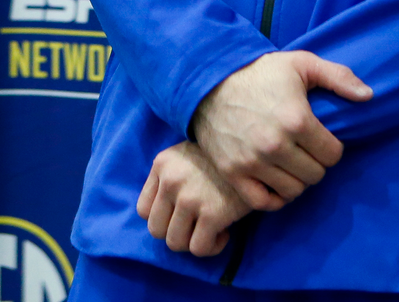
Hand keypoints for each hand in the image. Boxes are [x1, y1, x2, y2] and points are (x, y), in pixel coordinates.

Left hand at [137, 141, 249, 256]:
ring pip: (175, 243)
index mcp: (162, 163)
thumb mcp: (187, 155)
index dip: (163, 217)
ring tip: (211, 229)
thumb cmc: (220, 157)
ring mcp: (189, 197)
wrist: (255, 150)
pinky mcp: (212, 213)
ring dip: (193, 241)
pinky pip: (199, 248)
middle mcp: (171, 180)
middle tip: (197, 225)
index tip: (182, 214)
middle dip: (177, 232)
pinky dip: (212, 247)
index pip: (143, 210)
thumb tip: (162, 213)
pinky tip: (224, 232)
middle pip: (156, 230)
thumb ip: (169, 176)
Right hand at [191, 50, 372, 211]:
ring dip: (297, 179)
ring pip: (293, 191)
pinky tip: (276, 180)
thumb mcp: (302, 64)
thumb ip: (338, 77)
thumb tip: (369, 96)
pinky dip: (274, 196)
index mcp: (296, 120)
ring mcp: (252, 163)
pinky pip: (264, 202)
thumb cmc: (261, 72)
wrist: (210, 81)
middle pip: (315, 175)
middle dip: (316, 163)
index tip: (322, 138)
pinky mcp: (233, 173)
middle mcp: (275, 146)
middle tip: (307, 150)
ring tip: (292, 163)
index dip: (331, 147)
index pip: (333, 155)